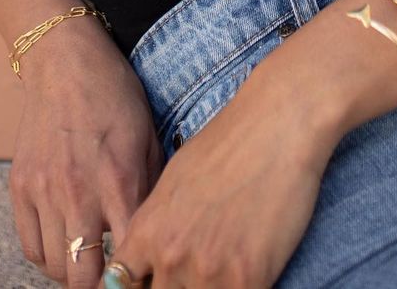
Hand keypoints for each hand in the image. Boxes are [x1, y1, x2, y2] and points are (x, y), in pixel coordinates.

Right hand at [8, 20, 165, 286]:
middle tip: (114, 274)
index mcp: (118, 181)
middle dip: (101, 284)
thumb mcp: (147, 136)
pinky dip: (48, 255)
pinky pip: (30, 246)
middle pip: (83, 278)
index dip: (137, 275)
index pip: (128, 257)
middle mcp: (78, 192)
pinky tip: (65, 243)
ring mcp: (44, 191)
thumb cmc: (114, 93)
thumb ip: (150, 189)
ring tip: (90, 260)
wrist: (64, 59)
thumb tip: (154, 231)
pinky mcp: (20, 186)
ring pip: (55, 267)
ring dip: (74, 272)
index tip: (143, 275)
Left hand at [102, 68, 334, 287]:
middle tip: (199, 271)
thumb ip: (158, 225)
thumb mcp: (175, 180)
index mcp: (147, 231)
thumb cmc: (229, 143)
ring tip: (226, 269)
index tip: (154, 282)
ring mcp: (206, 269)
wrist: (276, 124)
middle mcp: (169, 255)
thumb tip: (151, 256)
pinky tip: (253, 272)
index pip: (120, 286)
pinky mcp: (247, 277)